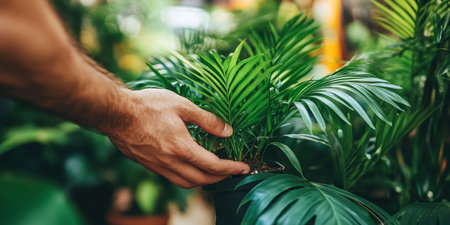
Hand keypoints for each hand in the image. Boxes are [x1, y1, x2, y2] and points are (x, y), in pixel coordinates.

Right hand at [103, 88, 249, 187]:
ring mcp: (158, 166)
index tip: (244, 168)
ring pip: (186, 183)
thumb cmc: (147, 106)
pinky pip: (173, 179)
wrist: (115, 113)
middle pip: (202, 180)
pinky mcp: (149, 165)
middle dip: (220, 178)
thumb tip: (227, 131)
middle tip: (232, 172)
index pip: (213, 165)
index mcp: (181, 147)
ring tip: (214, 173)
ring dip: (204, 182)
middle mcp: (170, 162)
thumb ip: (206, 120)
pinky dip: (187, 178)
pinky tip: (190, 168)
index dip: (231, 168)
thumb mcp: (182, 106)